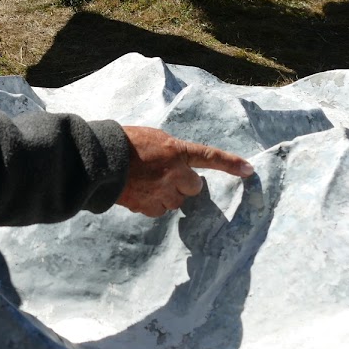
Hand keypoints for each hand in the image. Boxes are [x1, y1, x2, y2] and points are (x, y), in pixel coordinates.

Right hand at [116, 126, 253, 217]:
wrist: (100, 160)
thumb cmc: (124, 143)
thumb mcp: (153, 138)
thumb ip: (171, 151)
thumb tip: (176, 164)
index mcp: (176, 152)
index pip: (209, 157)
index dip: (230, 164)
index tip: (248, 170)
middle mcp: (174, 174)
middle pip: (193, 188)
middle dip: (184, 184)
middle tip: (166, 176)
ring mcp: (161, 192)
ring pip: (175, 201)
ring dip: (167, 195)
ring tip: (146, 183)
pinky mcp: (147, 206)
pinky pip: (158, 210)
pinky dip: (151, 204)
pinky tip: (139, 193)